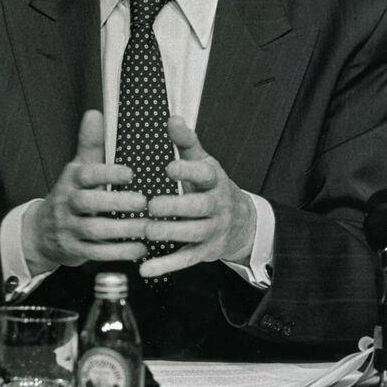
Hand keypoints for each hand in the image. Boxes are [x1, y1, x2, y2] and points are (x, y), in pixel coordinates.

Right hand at [24, 110, 150, 271]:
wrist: (42, 232)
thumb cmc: (70, 195)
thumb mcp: (78, 169)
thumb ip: (90, 144)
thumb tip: (95, 113)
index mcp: (71, 180)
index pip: (86, 174)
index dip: (107, 173)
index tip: (131, 173)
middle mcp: (67, 203)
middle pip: (88, 202)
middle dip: (116, 203)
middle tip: (144, 202)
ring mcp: (69, 227)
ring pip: (94, 230)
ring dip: (122, 230)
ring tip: (148, 227)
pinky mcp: (74, 249)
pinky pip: (97, 252)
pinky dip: (119, 252)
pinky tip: (140, 249)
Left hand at [140, 116, 256, 277]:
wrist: (242, 223)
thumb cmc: (210, 187)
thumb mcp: (204, 163)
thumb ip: (186, 144)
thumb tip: (172, 118)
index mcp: (214, 180)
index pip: (205, 173)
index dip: (187, 171)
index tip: (167, 167)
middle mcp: (217, 205)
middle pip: (199, 207)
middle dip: (176, 207)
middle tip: (151, 205)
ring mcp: (212, 230)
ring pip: (193, 234)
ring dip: (169, 233)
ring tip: (146, 230)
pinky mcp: (205, 252)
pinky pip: (186, 259)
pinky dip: (166, 265)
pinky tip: (145, 268)